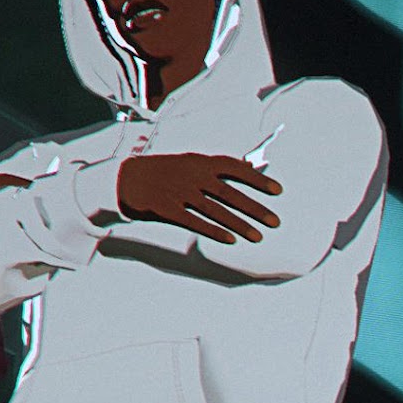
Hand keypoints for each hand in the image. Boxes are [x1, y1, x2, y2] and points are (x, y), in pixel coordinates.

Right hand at [117, 152, 282, 243]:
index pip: (235, 168)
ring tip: (258, 236)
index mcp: (200, 162)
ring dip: (239, 225)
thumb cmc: (163, 171)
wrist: (124, 178)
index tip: (278, 190)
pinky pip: (195, 222)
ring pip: (216, 211)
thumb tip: (249, 167)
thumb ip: (219, 167)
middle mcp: (193, 176)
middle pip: (230, 194)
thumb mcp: (191, 162)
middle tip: (275, 221)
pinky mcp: (168, 209)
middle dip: (255, 208)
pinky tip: (231, 240)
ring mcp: (180, 193)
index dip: (257, 180)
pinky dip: (214, 231)